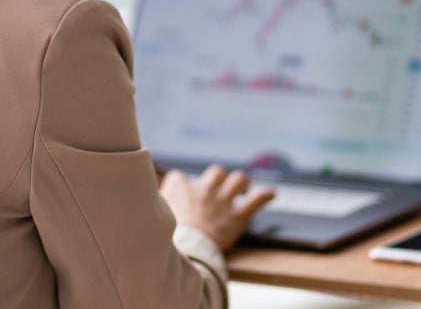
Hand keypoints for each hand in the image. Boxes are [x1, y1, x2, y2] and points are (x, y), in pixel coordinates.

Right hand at [159, 164, 275, 249]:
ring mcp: (223, 201)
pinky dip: (266, 195)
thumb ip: (153, 200)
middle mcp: (204, 189)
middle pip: (216, 172)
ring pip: (238, 179)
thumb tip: (148, 193)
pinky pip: (258, 199)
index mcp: (181, 187)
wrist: (186, 248)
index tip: (181, 195)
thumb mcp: (154, 213)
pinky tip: (272, 193)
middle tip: (219, 191)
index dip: (181, 186)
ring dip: (241, 184)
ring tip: (240, 191)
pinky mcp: (238, 216)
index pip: (179, 178)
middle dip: (219, 179)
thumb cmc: (168, 234)